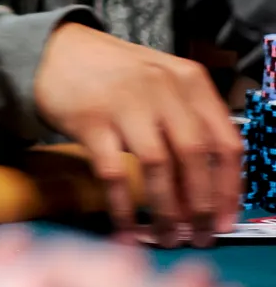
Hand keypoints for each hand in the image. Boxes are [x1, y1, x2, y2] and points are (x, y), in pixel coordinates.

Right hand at [33, 22, 242, 246]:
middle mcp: (162, 88)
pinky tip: (126, 226)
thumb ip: (190, 120)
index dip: (229, 189)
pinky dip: (123, 205)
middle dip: (201, 205)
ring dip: (167, 210)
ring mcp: (124, 103)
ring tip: (167, 237)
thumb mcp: (164, 82)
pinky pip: (114, 172)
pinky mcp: (90, 120)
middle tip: (198, 236)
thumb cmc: (115, 74)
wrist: (55, 49)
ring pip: (158, 166)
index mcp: (190, 81)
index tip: (225, 221)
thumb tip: (207, 189)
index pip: (225, 142)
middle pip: (194, 156)